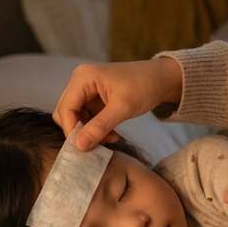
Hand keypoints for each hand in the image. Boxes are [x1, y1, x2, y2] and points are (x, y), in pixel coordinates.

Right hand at [52, 57, 182, 150]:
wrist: (162, 79)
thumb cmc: (144, 86)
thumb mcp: (123, 108)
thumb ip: (100, 126)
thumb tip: (79, 145)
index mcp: (83, 77)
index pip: (66, 108)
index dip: (71, 129)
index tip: (83, 148)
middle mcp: (80, 81)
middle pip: (66, 113)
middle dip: (80, 131)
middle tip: (98, 144)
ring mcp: (86, 90)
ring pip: (76, 118)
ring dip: (90, 132)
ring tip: (110, 139)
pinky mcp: (94, 99)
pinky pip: (87, 118)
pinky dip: (96, 129)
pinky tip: (112, 134)